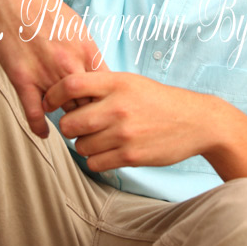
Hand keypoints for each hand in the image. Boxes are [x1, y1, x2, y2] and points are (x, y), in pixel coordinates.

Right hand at [0, 0, 107, 137]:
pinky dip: (40, 127)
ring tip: (71, 132)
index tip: (106, 113)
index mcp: (87, 50)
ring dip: (69, 124)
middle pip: (91, 105)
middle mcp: (70, 64)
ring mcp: (46, 73)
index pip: (107, 89)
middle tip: (92, 130)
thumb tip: (101, 73)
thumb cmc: (45, 9)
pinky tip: (43, 133)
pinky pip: (35, 112)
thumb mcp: (78, 27)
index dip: (109, 105)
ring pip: (66, 112)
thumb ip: (88, 52)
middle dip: (93, 119)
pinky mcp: (23, 78)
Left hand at [43, 71, 212, 170]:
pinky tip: (108, 152)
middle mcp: (118, 107)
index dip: (53, 95)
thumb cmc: (159, 100)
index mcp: (117, 83)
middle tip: (79, 126)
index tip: (50, 103)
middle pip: (69, 122)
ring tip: (100, 138)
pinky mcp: (130, 156)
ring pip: (80, 146)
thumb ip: (100, 85)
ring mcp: (124, 133)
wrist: (196, 122)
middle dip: (69, 127)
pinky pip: (95, 163)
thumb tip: (64, 93)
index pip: (70, 85)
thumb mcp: (131, 82)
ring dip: (84, 145)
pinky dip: (96, 160)